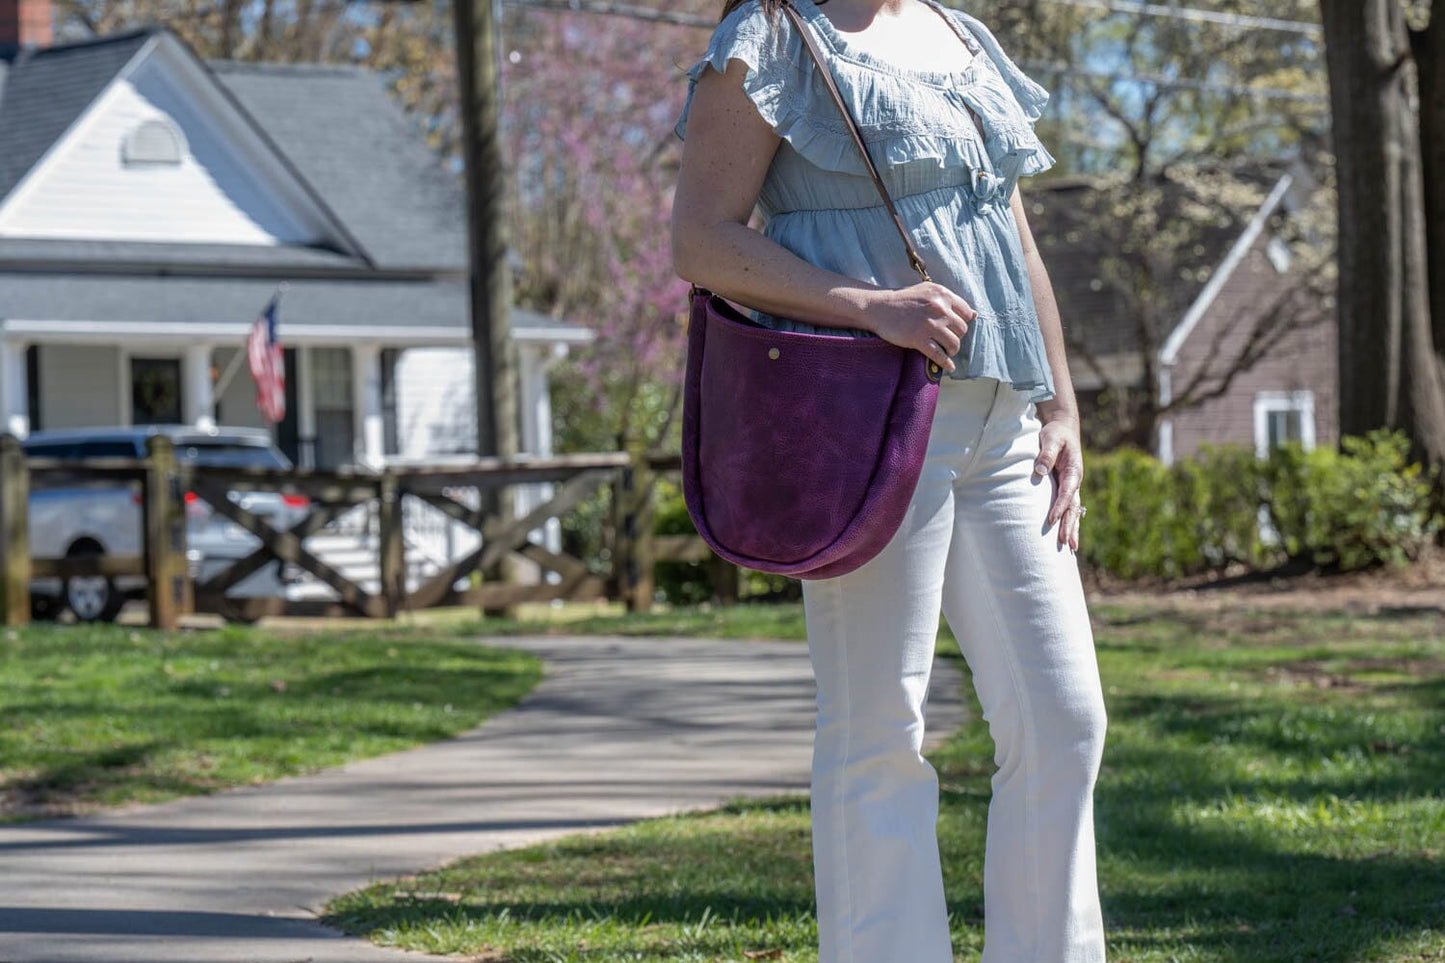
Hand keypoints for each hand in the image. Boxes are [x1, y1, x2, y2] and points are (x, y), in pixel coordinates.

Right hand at [861, 282, 976, 373]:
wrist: (880, 307)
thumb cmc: (904, 299)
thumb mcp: (928, 291)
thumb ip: (949, 301)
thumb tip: (974, 315)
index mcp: (942, 295)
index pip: (966, 312)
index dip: (962, 322)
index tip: (955, 328)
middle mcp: (939, 308)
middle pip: (962, 330)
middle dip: (957, 337)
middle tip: (948, 340)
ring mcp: (929, 325)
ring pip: (954, 344)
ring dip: (952, 351)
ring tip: (946, 351)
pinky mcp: (918, 339)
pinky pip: (939, 355)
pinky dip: (946, 363)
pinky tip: (948, 367)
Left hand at [1033, 414, 1083, 551]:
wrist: (1063, 428)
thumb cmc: (1056, 433)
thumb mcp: (1051, 438)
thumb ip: (1046, 454)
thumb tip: (1040, 471)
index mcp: (1074, 471)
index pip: (1067, 493)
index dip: (1059, 507)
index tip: (1051, 521)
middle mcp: (1075, 481)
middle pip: (1073, 507)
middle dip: (1070, 526)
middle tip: (1067, 545)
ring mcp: (1071, 486)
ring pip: (1073, 510)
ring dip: (1072, 528)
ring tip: (1072, 547)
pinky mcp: (1065, 487)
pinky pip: (1068, 507)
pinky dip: (1068, 521)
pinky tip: (1067, 535)